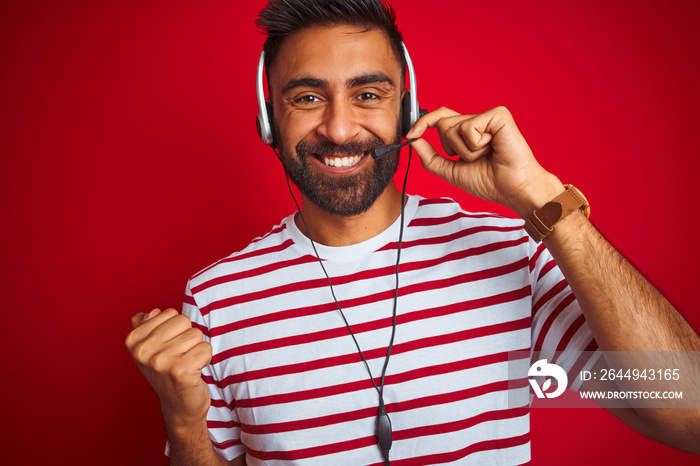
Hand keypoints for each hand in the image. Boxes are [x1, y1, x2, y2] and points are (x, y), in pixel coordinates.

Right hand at [125, 308, 211, 429]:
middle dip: (187, 337)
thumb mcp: (150, 348)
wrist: (178, 406)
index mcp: (133, 340)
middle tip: (179, 357)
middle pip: (184, 321)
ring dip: (196, 348)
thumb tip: (152, 311)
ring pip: (196, 334)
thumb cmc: (167, 371)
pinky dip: (205, 359)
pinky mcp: (180, 371)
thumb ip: (146, 325)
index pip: (170, 313)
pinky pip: (206, 348)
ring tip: (186, 364)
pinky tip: (194, 371)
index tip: (168, 347)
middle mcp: (143, 350)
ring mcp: (160, 361)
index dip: (175, 329)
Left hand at [407, 106, 563, 218]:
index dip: (423, 123)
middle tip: (474, 158)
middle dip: (451, 147)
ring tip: (486, 156)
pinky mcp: (498, 115)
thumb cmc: (489, 182)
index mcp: (468, 132)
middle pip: (442, 123)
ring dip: (465, 151)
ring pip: (453, 127)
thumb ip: (430, 156)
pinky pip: (468, 127)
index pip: (440, 118)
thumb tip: (412, 139)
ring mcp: (488, 116)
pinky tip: (492, 149)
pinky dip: (476, 146)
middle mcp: (478, 121)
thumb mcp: (451, 170)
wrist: (513, 189)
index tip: (410, 134)